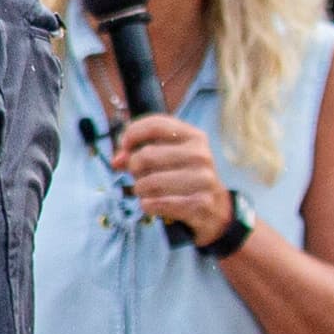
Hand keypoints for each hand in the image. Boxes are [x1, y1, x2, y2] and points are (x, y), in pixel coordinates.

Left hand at [111, 110, 237, 250]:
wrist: (215, 209)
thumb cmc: (184, 177)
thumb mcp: (167, 157)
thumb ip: (139, 152)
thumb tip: (117, 160)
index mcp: (193, 136)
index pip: (155, 125)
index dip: (132, 134)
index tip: (124, 148)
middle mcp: (200, 155)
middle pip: (146, 156)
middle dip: (134, 169)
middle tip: (139, 176)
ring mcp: (203, 179)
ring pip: (148, 182)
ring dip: (140, 190)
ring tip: (147, 192)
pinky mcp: (200, 203)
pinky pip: (155, 203)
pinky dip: (147, 205)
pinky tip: (153, 204)